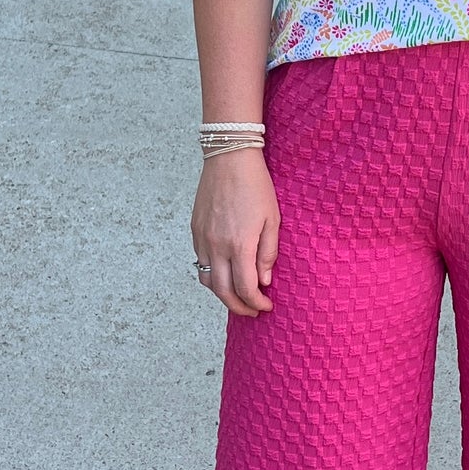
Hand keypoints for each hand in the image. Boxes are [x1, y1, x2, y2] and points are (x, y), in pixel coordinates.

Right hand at [191, 149, 279, 316]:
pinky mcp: (195, 230)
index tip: (266, 306)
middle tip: (252, 311)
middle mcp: (217, 246)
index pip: (245, 288)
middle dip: (238, 307)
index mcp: (239, 244)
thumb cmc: (256, 186)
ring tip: (238, 296)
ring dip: (222, 294)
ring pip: (207, 280)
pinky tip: (225, 273)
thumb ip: (268, 253)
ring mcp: (202, 239)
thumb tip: (264, 281)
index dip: (256, 303)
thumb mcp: (273, 219)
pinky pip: (200, 262)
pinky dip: (212, 275)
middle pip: (223, 291)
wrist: (229, 158)